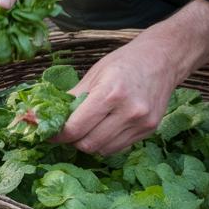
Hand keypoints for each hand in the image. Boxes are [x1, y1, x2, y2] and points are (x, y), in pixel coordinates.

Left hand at [54, 0, 208, 154]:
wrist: (164, 59)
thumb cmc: (125, 62)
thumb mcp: (94, 74)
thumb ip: (72, 98)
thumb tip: (45, 117)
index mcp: (110, 93)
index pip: (75, 128)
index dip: (57, 135)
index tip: (49, 133)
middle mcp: (128, 111)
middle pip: (87, 144)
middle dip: (72, 141)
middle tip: (67, 131)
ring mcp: (141, 123)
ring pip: (102, 150)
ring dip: (88, 143)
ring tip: (87, 128)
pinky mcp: (149, 130)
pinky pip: (118, 148)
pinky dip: (105, 143)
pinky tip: (104, 128)